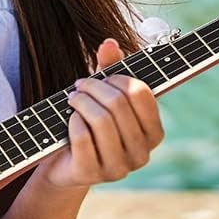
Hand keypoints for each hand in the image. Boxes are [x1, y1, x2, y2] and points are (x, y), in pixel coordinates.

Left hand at [34, 37, 163, 190]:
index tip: (103, 76)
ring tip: (72, 98)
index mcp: (154, 133)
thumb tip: (109, 43)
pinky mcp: (92, 175)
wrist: (64, 161)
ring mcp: (118, 168)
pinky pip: (82, 137)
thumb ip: (109, 68)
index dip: (119, 78)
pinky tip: (69, 120)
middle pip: (118, 104)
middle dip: (94, 87)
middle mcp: (142, 155)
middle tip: (80, 85)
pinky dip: (73, 121)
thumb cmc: (90, 123)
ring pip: (101, 120)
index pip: (142, 94)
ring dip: (81, 101)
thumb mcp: (103, 94)